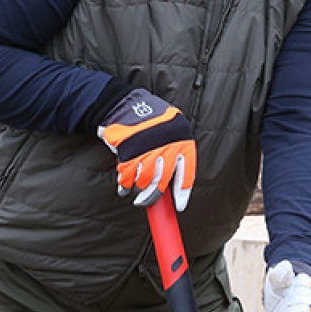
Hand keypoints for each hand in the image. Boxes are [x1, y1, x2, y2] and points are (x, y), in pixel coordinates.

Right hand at [98, 88, 196, 209]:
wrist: (124, 104)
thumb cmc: (150, 118)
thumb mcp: (171, 128)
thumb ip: (175, 152)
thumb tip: (171, 184)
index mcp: (182, 140)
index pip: (186, 172)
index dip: (182, 192)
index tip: (178, 207)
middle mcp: (167, 145)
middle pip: (162, 181)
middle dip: (152, 196)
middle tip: (144, 202)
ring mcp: (147, 149)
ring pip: (144, 180)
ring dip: (138, 188)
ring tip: (134, 188)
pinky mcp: (128, 151)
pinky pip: (128, 176)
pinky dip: (124, 185)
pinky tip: (124, 187)